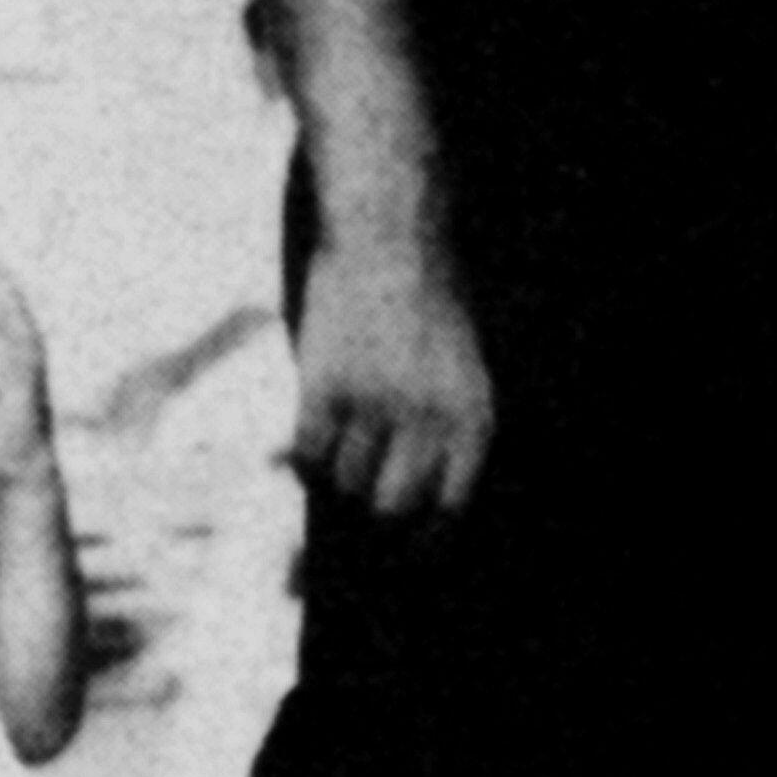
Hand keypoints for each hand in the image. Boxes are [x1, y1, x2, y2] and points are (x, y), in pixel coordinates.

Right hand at [294, 234, 493, 515]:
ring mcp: (374, 402)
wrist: (391, 233)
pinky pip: (308, 451)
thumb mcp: (465, 367)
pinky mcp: (325, 383)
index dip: (425, 533)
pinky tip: (312, 432)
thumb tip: (411, 499)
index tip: (409, 543)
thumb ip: (446, 429)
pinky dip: (304, 454)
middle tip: (367, 484)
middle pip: (392, 504)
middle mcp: (426, 417)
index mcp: (472, 415)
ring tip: (346, 433)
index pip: (449, 507)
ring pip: (346, 478)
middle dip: (377, 503)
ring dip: (342, 467)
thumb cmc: (431, 299)